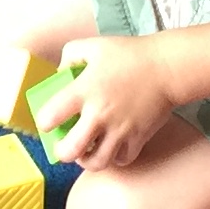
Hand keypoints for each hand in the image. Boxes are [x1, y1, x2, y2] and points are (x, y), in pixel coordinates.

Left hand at [48, 32, 177, 170]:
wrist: (166, 67)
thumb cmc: (128, 54)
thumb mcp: (92, 45)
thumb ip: (69, 56)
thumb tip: (59, 74)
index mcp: (83, 91)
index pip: (50, 116)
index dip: (44, 122)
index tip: (48, 121)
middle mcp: (99, 114)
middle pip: (70, 150)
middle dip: (62, 152)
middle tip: (64, 145)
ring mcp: (119, 130)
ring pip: (96, 163)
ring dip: (86, 159)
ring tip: (86, 150)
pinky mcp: (137, 138)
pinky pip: (120, 160)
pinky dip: (113, 158)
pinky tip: (110, 147)